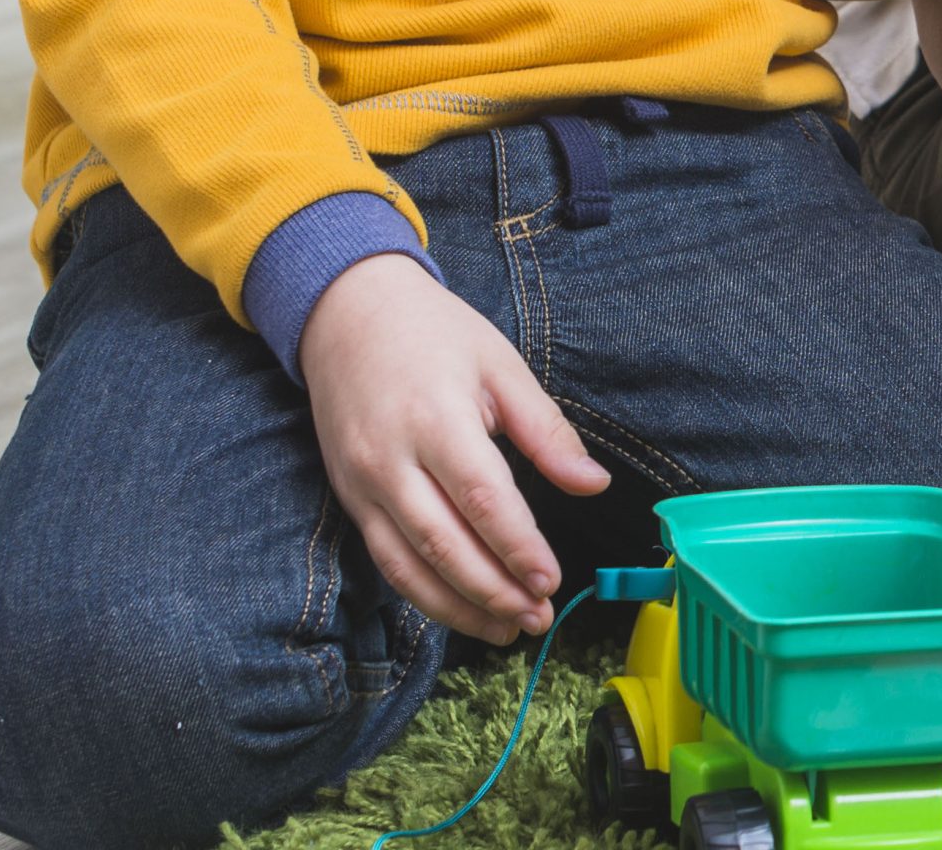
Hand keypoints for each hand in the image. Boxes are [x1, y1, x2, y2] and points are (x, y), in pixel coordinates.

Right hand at [300, 253, 611, 641]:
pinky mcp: (348, 499)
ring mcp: (362, 485)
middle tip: (538, 617)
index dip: (518, 547)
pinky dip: (423, 594)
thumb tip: (593, 484)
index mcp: (437, 419)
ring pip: (409, 567)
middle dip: (494, 591)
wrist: (348, 312)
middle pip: (444, 544)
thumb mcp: (501, 364)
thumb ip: (546, 430)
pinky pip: (385, 560)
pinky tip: (461, 607)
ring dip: (459, 607)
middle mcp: (391, 460)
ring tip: (506, 629)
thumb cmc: (434, 333)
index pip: (482, 500)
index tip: (551, 580)